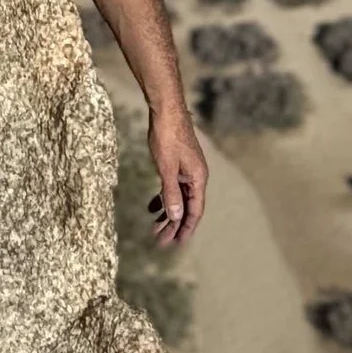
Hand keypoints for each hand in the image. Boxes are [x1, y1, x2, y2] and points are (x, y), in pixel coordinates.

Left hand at [145, 104, 209, 247]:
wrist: (166, 109)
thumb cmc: (167, 136)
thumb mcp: (166, 167)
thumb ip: (171, 192)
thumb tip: (175, 217)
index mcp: (198, 178)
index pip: (195, 210)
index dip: (186, 228)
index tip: (177, 243)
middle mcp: (195, 175)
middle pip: (186, 206)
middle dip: (174, 225)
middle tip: (160, 241)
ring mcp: (187, 169)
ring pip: (179, 197)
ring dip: (168, 212)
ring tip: (155, 227)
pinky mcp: (178, 163)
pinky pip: (173, 186)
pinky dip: (164, 197)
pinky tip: (153, 205)